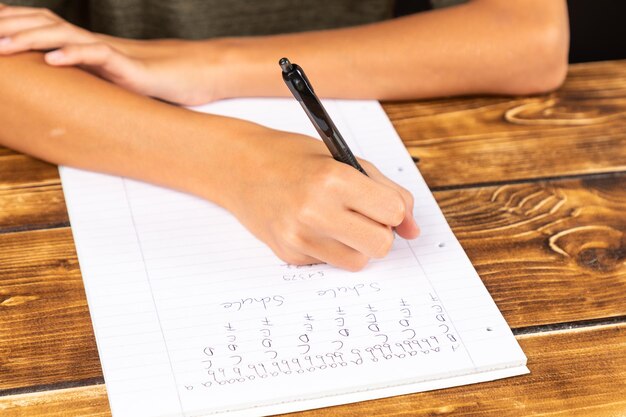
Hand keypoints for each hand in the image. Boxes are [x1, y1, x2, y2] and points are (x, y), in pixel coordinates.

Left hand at [0, 4, 216, 104]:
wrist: (188, 76)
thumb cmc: (147, 81)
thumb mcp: (105, 80)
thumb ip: (82, 76)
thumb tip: (55, 81)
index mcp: (83, 44)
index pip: (39, 25)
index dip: (11, 21)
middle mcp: (91, 41)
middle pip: (42, 22)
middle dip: (8, 25)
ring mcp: (108, 50)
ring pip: (63, 34)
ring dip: (29, 38)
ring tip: (2, 46)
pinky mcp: (126, 65)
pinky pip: (97, 54)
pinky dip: (73, 54)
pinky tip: (52, 60)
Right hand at [223, 130, 419, 270]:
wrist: (240, 168)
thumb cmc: (295, 159)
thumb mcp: (346, 160)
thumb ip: (387, 192)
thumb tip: (414, 231)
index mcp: (334, 179)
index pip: (393, 213)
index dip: (393, 210)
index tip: (381, 203)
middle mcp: (315, 211)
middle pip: (380, 245)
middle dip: (380, 233)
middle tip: (363, 216)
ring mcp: (299, 237)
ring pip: (358, 262)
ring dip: (357, 245)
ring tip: (338, 221)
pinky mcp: (289, 254)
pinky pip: (331, 262)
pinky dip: (331, 248)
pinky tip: (312, 226)